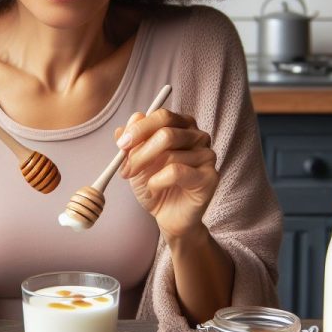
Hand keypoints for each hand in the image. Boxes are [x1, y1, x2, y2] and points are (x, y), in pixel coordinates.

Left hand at [115, 108, 217, 242]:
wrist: (168, 215)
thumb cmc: (155, 184)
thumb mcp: (136, 161)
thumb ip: (131, 143)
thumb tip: (121, 130)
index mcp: (182, 125)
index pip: (162, 116)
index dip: (140, 129)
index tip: (122, 144)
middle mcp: (198, 136)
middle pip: (166, 133)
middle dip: (140, 152)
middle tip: (126, 168)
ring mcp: (207, 155)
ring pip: (170, 154)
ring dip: (146, 170)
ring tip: (141, 182)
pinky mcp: (210, 176)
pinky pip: (176, 172)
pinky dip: (158, 181)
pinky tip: (155, 188)